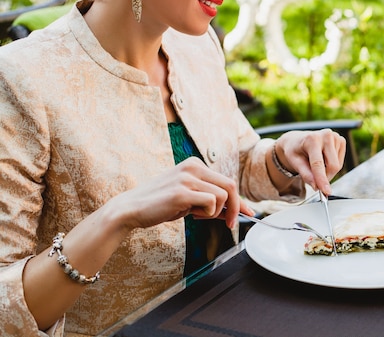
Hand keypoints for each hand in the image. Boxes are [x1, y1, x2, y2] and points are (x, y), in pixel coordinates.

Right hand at [108, 157, 253, 230]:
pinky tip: (190, 215)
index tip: (249, 212)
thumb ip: (210, 200)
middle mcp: (193, 167)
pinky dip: (206, 214)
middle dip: (235, 208)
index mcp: (195, 164)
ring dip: (214, 212)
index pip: (227, 181)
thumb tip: (235, 210)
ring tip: (195, 215)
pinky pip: (211, 203)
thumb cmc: (160, 205)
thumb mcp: (189, 198)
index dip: (239, 200)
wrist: (131, 209)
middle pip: (231, 186)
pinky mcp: (182, 192)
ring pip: (222, 197)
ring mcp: (187, 178)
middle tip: (229, 224)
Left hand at [274, 129, 345, 194]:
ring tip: (316, 165)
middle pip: (332, 166)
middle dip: (325, 178)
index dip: (322, 179)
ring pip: (337, 165)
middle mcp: (326, 135)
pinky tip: (324, 159)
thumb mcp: (294, 162)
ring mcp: (335, 137)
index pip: (318, 163)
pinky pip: (340, 161)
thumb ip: (305, 174)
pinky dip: (332, 165)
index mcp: (312, 139)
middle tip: (316, 181)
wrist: (298, 140)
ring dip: (328, 171)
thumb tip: (316, 186)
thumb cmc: (295, 150)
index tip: (326, 192)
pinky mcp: (341, 140)